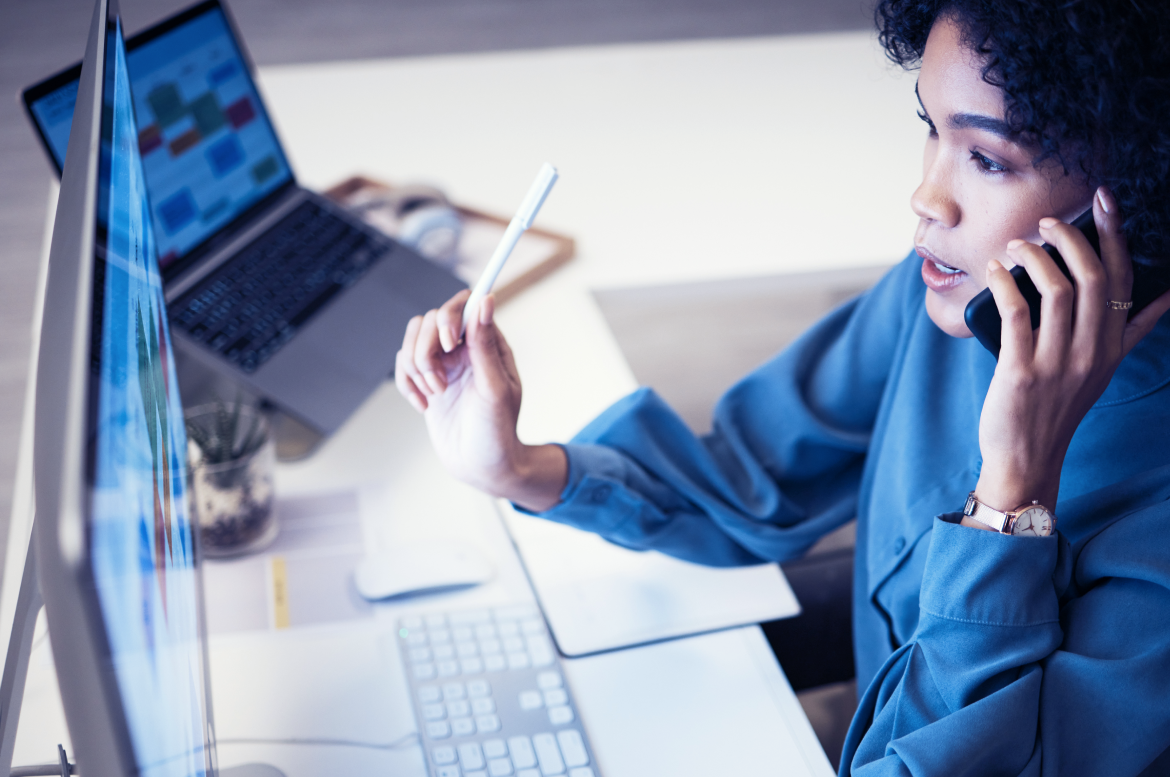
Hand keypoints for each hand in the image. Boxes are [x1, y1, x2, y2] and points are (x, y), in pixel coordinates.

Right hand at [394, 290, 566, 510]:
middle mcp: (464, 348)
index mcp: (488, 344)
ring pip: (412, 340)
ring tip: (435, 395)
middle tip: (439, 384)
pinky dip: (406, 385)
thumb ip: (485, 345)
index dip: (449, 317)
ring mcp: (442, 364)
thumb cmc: (497, 431)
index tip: (447, 343)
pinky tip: (423, 406)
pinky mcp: (424, 381)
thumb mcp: (494, 389)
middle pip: (429, 320)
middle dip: (427, 353)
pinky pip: (402, 365)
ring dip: (415, 369)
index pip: (464, 305)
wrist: (480, 467)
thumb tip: (485, 301)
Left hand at [970, 187, 1169, 526]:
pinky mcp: (1020, 373)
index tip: (1104, 200)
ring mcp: (1057, 363)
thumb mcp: (1102, 368)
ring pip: (1058, 290)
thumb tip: (1164, 295)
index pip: (1123, 279)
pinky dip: (1004, 285)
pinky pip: (1017, 314)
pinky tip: (994, 272)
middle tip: (1046, 221)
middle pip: (1094, 277)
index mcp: (1112, 346)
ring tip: (1015, 246)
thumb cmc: (1057, 407)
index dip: (1115, 235)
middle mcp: (1091, 352)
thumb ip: (1130, 331)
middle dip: (1072, 237)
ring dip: (1034, 257)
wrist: (1026, 458)